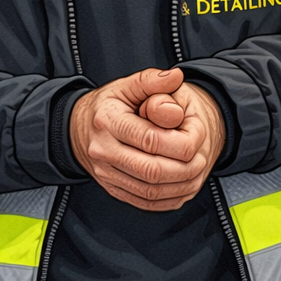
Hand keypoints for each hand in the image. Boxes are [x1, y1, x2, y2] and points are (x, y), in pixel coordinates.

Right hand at [69, 67, 225, 211]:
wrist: (79, 129)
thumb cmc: (107, 106)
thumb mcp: (126, 86)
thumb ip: (152, 81)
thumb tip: (175, 77)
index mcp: (107, 121)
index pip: (150, 139)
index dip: (180, 142)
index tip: (196, 137)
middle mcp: (103, 150)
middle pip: (152, 170)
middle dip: (184, 168)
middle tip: (200, 158)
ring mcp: (106, 173)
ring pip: (150, 191)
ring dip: (180, 185)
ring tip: (195, 171)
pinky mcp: (113, 189)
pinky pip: (146, 203)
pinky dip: (169, 198)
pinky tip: (181, 186)